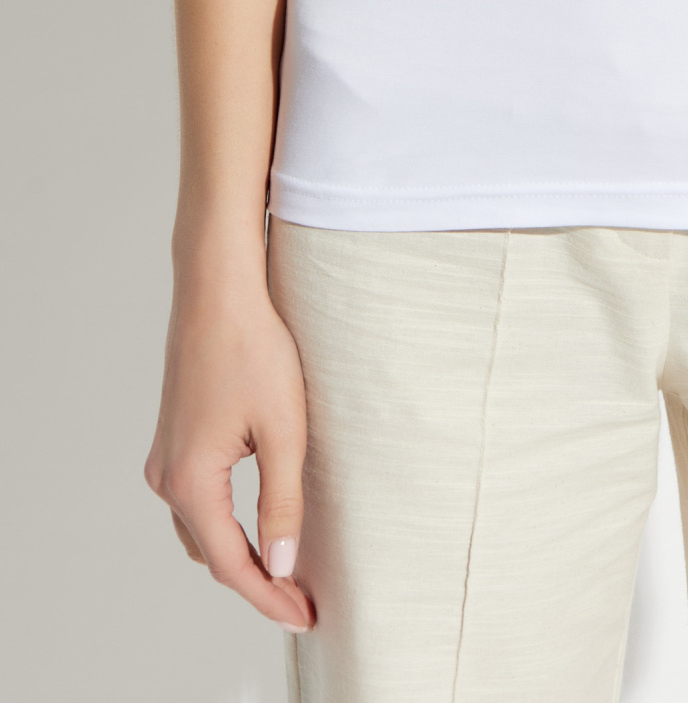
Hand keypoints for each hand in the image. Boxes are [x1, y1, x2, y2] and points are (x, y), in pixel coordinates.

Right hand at [145, 278, 314, 631]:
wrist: (217, 290)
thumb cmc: (253, 348)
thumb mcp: (283, 429)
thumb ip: (282, 502)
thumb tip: (282, 564)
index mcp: (191, 482)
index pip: (231, 565)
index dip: (269, 596)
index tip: (305, 616)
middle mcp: (167, 477)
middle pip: (211, 553)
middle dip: (255, 581)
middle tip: (301, 600)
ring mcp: (165, 456)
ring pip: (200, 529)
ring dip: (237, 553)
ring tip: (284, 569)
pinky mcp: (173, 437)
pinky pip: (196, 499)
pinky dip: (223, 523)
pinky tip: (254, 523)